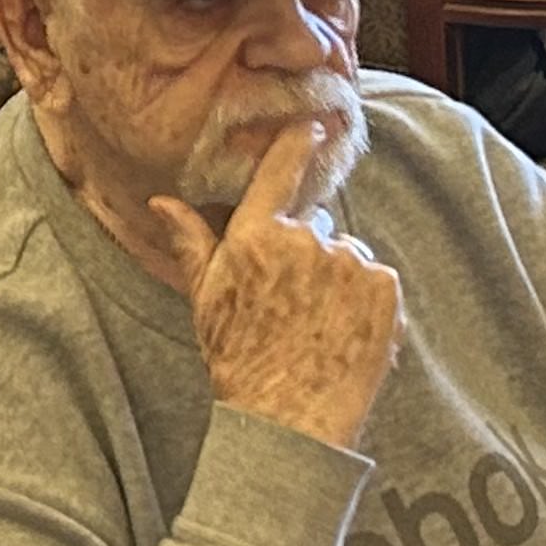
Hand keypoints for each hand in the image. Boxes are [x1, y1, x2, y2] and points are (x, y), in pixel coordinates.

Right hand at [143, 125, 400, 450]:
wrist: (289, 420)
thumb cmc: (239, 359)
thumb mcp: (205, 298)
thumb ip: (191, 241)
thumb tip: (161, 201)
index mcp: (255, 237)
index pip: (279, 172)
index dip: (297, 144)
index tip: (312, 125)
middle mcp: (303, 241)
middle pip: (314, 226)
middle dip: (308, 252)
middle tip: (294, 300)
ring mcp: (348, 263)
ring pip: (347, 253)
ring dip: (340, 277)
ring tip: (320, 323)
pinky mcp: (384, 288)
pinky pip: (377, 277)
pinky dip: (368, 298)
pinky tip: (346, 330)